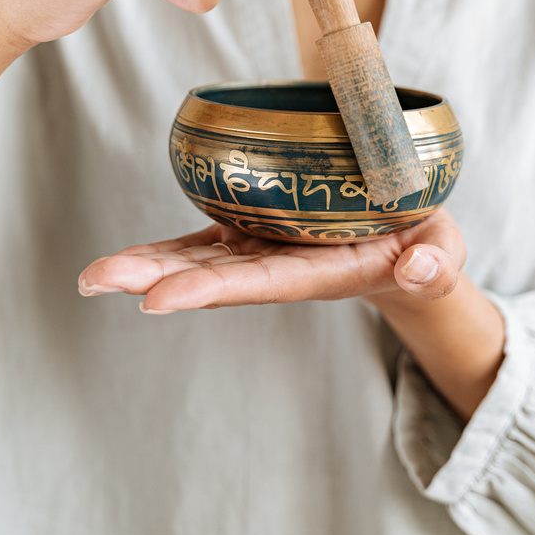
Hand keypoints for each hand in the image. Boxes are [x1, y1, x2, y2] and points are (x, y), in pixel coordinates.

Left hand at [77, 208, 464, 311]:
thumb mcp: (442, 251)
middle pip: (210, 276)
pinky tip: (125, 257)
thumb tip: (421, 269)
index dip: (209, 288)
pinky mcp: (254, 234)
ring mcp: (261, 251)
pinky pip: (203, 241)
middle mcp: (280, 267)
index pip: (258, 282)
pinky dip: (164, 249)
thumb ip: (436, 264)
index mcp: (321, 273)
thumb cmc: (425, 247)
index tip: (158, 300)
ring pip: (195, 260)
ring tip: (92, 274)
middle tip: (96, 280)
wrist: (406, 249)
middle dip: (153, 278)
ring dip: (145, 266)